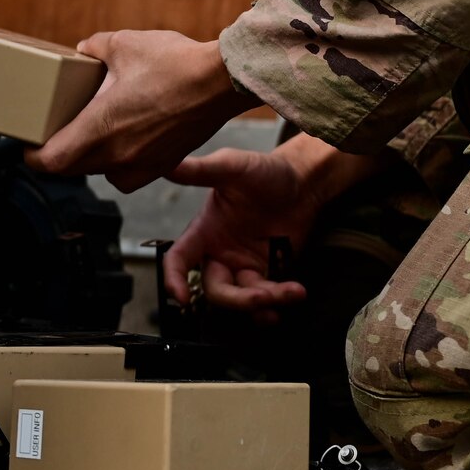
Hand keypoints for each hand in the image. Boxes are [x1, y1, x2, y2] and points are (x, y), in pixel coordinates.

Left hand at [25, 30, 244, 191]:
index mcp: (101, 129)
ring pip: (101, 172)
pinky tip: (128, 132)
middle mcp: (118, 157)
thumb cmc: (175, 64)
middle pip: (72, 169)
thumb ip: (93, 48)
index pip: (50, 162)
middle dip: (60, 152)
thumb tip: (84, 51)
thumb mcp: (124, 44)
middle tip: (58, 130)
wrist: (223, 81)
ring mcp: (143, 166)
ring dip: (92, 157)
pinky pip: (128, 171)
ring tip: (96, 129)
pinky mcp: (163, 166)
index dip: (32, 155)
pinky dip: (120, 157)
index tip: (29, 144)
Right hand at [163, 134, 386, 320]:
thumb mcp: (232, 167)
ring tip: (292, 292)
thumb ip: (200, 170)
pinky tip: (292, 295)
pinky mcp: (268, 273)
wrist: (304, 182)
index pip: (179, 260)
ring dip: (264, 303)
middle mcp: (221, 252)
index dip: (175, 279)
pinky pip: (265, 298)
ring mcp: (244, 265)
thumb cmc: (265, 171)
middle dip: (238, 299)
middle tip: (264, 296)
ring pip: (242, 298)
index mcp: (205, 230)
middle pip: (215, 290)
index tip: (182, 298)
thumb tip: (166, 165)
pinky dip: (276, 304)